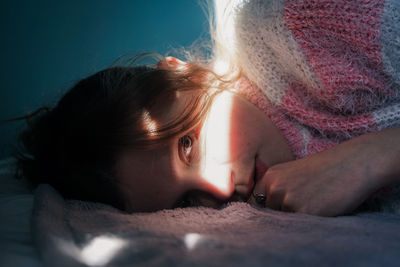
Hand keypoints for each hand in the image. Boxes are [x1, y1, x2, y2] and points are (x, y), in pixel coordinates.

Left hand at [249, 130, 399, 215]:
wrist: (352, 163)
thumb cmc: (324, 169)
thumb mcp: (292, 173)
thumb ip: (276, 188)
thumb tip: (264, 209)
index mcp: (270, 176)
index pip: (254, 202)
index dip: (264, 209)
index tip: (276, 209)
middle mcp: (275, 187)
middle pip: (268, 214)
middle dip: (281, 213)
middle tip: (303, 201)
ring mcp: (288, 200)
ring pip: (284, 220)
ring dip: (295, 218)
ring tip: (313, 201)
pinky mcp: (304, 211)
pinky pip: (299, 225)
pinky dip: (308, 221)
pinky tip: (321, 206)